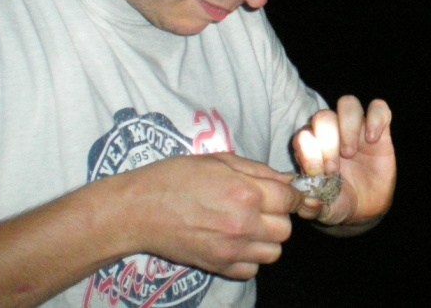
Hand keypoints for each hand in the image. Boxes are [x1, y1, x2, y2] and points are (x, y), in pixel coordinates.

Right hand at [119, 152, 304, 279]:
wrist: (138, 209)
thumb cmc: (175, 177)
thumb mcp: (219, 160)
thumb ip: (257, 170)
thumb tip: (288, 180)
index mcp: (246, 192)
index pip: (290, 199)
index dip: (292, 194)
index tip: (285, 193)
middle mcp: (244, 223)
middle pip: (285, 228)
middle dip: (278, 216)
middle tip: (261, 207)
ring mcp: (231, 249)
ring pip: (273, 252)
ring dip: (267, 239)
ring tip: (249, 226)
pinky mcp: (218, 266)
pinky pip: (251, 270)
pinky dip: (249, 259)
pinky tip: (236, 243)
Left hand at [291, 96, 395, 227]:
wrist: (365, 208)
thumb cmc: (338, 202)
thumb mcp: (325, 210)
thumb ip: (313, 207)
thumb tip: (309, 202)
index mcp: (312, 148)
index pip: (303, 135)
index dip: (307, 150)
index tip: (317, 172)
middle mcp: (331, 132)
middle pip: (324, 116)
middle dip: (327, 141)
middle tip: (334, 169)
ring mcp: (355, 128)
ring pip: (348, 104)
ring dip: (347, 126)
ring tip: (350, 153)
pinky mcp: (379, 129)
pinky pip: (379, 108)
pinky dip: (376, 118)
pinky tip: (374, 139)